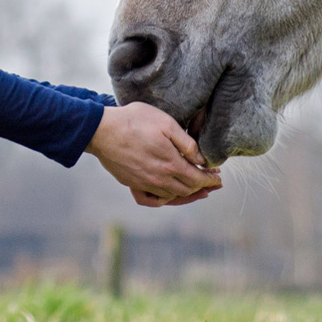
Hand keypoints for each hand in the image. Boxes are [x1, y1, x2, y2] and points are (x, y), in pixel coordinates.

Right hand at [86, 102, 221, 207]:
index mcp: (171, 165)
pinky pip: (151, 199)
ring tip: (196, 190)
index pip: (198, 179)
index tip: (219, 178)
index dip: (211, 179)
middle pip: (187, 190)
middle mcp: (159, 179)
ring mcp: (144, 184)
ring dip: (186, 194)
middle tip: (213, 184)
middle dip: (203, 188)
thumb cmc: (135, 121)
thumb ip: (187, 143)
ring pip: (172, 196)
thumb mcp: (166, 123)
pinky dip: (164, 200)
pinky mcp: (132, 183)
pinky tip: (168, 196)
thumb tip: (202, 160)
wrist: (102, 130)